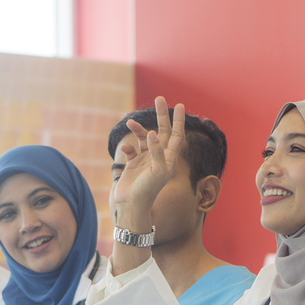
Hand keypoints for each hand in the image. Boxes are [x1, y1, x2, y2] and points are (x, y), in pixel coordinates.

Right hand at [112, 97, 184, 222]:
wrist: (131, 206)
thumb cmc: (147, 190)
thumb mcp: (156, 171)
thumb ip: (156, 152)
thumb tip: (152, 134)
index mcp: (169, 158)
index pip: (177, 135)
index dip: (178, 121)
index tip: (179, 105)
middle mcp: (159, 157)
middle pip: (162, 131)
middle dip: (161, 116)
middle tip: (159, 98)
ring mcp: (145, 161)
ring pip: (143, 138)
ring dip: (138, 129)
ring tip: (129, 122)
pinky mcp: (133, 165)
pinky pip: (131, 150)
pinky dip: (127, 146)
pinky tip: (125, 149)